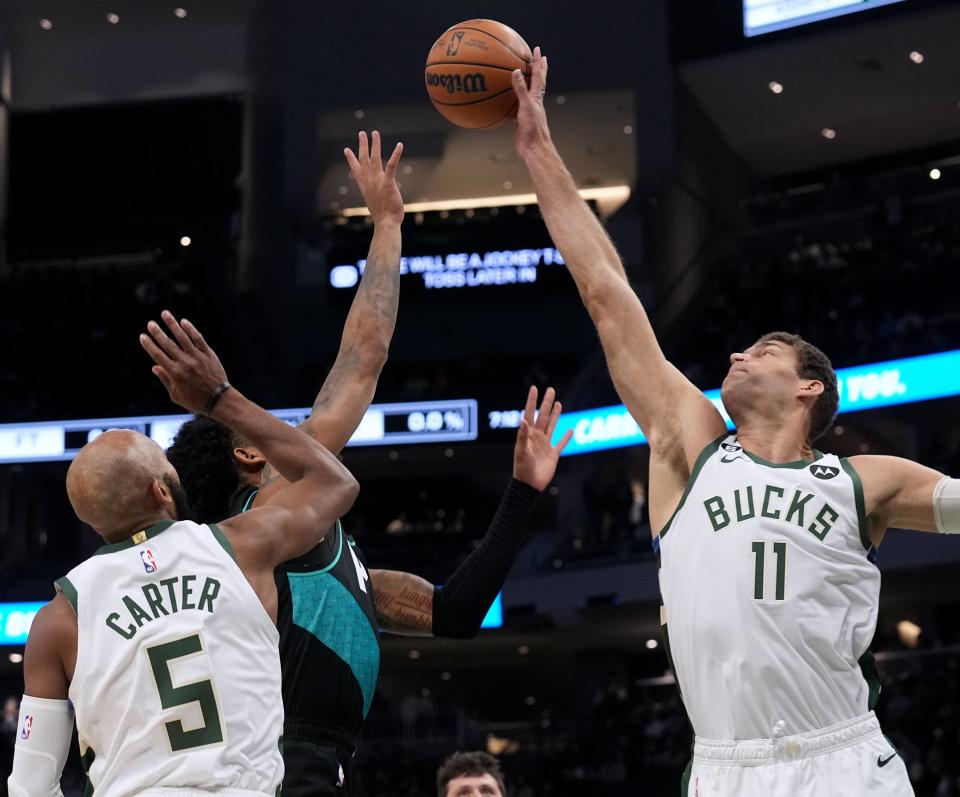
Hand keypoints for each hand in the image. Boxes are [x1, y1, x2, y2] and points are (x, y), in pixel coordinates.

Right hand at [140, 310, 228, 413]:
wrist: (219, 400)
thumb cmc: (196, 400)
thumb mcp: (176, 395)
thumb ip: (165, 379)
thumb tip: (154, 367)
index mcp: (175, 373)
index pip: (158, 355)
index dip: (149, 345)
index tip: (142, 336)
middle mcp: (185, 363)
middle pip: (168, 344)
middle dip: (158, 333)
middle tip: (150, 323)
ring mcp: (198, 357)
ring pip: (183, 338)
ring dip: (173, 325)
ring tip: (165, 314)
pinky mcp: (209, 354)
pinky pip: (199, 339)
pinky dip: (191, 330)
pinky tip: (184, 322)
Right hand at [344, 131, 403, 226]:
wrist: (385, 222)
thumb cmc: (382, 216)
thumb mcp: (375, 202)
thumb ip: (375, 194)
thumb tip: (376, 195)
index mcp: (364, 185)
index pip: (356, 169)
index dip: (351, 159)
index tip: (346, 150)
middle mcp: (369, 180)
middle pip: (364, 159)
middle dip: (362, 145)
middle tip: (362, 133)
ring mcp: (378, 180)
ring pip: (375, 157)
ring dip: (374, 144)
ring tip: (374, 133)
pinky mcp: (388, 181)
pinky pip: (392, 165)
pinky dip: (396, 154)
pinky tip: (400, 145)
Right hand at [512, 46, 550, 160]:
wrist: (534, 149)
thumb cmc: (533, 128)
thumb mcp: (526, 106)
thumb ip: (521, 89)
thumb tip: (517, 70)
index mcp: (537, 97)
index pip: (538, 76)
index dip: (538, 62)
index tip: (537, 50)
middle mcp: (534, 102)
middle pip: (537, 82)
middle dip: (538, 69)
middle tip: (539, 57)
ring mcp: (528, 111)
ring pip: (527, 93)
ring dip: (526, 83)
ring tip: (523, 74)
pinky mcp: (521, 121)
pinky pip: (515, 106)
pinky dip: (512, 100)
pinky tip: (505, 100)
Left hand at [513, 385, 572, 490]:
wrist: (529, 486)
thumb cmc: (522, 469)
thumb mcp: (521, 452)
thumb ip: (522, 436)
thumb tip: (523, 420)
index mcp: (528, 435)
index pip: (530, 414)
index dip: (532, 401)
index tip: (534, 388)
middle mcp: (536, 437)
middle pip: (543, 416)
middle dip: (546, 403)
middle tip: (550, 390)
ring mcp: (545, 445)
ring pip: (551, 426)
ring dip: (555, 415)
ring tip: (558, 403)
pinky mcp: (553, 455)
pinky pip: (561, 443)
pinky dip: (566, 437)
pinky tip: (571, 430)